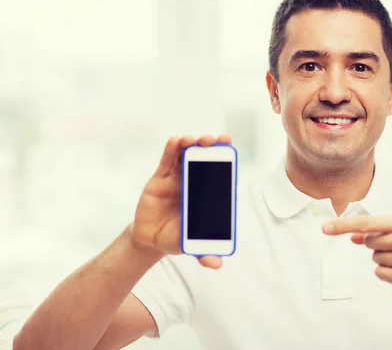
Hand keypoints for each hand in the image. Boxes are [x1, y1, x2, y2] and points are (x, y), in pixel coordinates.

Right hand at [129, 134, 231, 268]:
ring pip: (185, 156)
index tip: (228, 145)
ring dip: (191, 145)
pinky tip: (175, 140)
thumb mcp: (191, 246)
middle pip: (203, 159)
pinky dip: (171, 150)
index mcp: (206, 194)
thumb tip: (216, 264)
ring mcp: (176, 178)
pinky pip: (166, 162)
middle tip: (214, 139)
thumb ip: (203, 252)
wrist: (150, 240)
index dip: (224, 158)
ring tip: (194, 140)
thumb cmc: (176, 238)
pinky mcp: (159, 179)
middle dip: (210, 147)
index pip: (218, 172)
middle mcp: (194, 182)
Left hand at [323, 215, 391, 293]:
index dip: (344, 225)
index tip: (326, 227)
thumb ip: (381, 229)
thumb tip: (353, 236)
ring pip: (374, 258)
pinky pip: (379, 273)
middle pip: (369, 242)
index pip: (367, 223)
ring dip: (384, 258)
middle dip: (378, 243)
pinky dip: (387, 272)